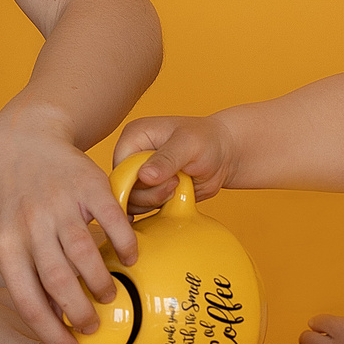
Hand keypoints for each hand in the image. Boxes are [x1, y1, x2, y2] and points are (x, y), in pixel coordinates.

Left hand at [0, 105, 141, 343]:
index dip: (52, 333)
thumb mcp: (2, 233)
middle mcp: (31, 226)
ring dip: (101, 284)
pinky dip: (125, 245)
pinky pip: (113, 223)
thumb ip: (22, 270)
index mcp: (5, 245)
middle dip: (81, 314)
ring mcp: (60, 204)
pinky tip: (130, 257)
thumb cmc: (11, 197)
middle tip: (95, 327)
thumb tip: (50, 318)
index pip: (28, 301)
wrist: (23, 138)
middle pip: (60, 283)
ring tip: (108, 295)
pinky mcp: (88, 186)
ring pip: (86, 256)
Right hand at [111, 113, 235, 208]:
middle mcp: (131, 155)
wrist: (224, 154)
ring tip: (178, 187)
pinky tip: (175, 197)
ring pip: (132, 200)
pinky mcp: (149, 189)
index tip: (163, 181)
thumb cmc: (207, 140)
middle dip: (148, 194)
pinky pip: (144, 206)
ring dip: (155, 201)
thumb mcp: (189, 145)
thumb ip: (167, 159)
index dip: (134, 182)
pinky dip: (158, 206)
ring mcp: (139, 174)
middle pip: (123, 187)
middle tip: (174, 185)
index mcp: (134, 137)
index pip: (119, 168)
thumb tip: (145, 176)